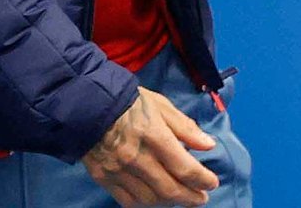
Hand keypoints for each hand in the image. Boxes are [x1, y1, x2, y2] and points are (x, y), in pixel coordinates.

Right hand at [82, 87, 218, 206]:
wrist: (88, 105)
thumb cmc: (130, 102)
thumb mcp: (162, 105)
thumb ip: (185, 127)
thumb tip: (208, 145)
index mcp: (155, 136)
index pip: (185, 168)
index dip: (203, 179)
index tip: (212, 183)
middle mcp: (138, 158)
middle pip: (170, 189)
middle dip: (191, 197)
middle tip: (201, 198)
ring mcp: (119, 171)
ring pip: (150, 199)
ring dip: (170, 203)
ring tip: (181, 198)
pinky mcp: (105, 178)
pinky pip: (128, 201)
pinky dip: (146, 204)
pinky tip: (156, 200)